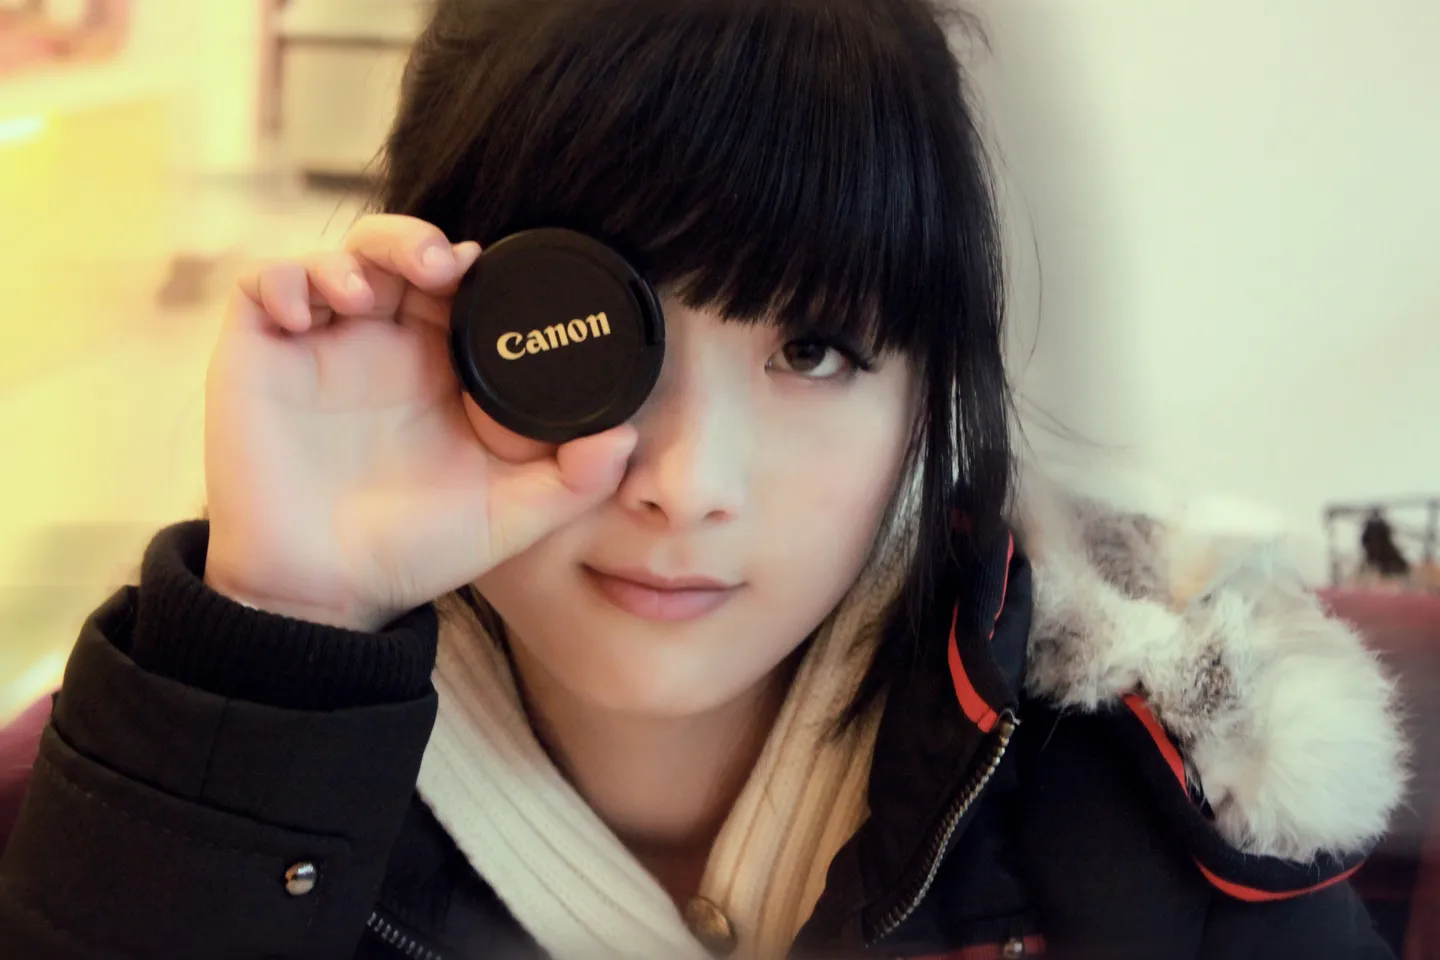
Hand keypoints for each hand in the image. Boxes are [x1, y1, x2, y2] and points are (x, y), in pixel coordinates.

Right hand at [202, 214, 635, 630]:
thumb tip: (627, 439)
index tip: (487, 272)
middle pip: (398, 252)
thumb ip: (572, 481)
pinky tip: (303, 315)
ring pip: (334, 257)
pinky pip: (262, 286)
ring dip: (351, 255)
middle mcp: (383, 346)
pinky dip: (281, 280)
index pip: (460, 286)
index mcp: (443, 368)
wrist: (325, 593)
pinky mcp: (259, 356)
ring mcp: (320, 347)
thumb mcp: (509, 516)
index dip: (474, 265)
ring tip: (364, 294)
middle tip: (439, 264)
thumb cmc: (415, 551)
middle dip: (415, 238)